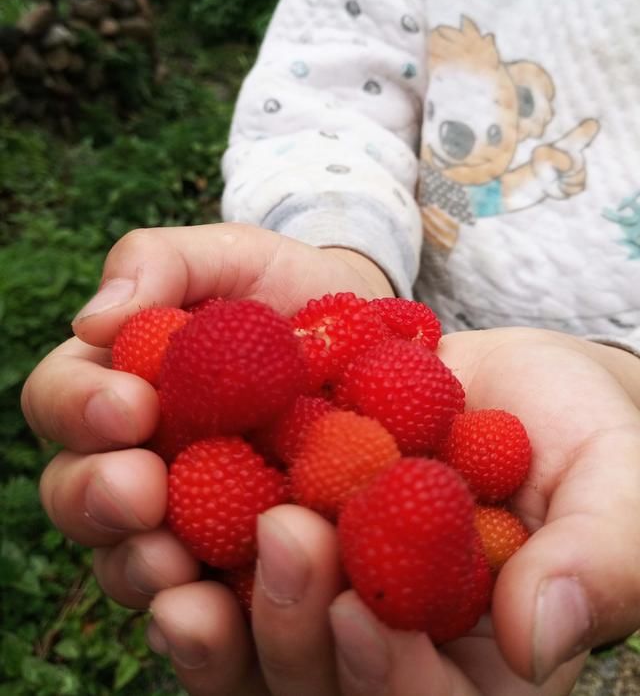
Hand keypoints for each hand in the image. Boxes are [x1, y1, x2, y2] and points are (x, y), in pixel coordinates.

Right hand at [21, 222, 391, 695]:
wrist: (377, 340)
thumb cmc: (289, 292)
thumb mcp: (234, 257)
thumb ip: (161, 264)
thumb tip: (94, 318)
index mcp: (120, 387)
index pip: (63, 399)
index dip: (81, 407)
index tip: (133, 406)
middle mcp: (137, 463)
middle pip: (78, 495)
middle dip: (98, 496)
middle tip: (142, 490)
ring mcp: (187, 522)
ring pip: (129, 564)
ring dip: (141, 567)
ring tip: (175, 560)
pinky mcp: (246, 566)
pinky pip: (211, 608)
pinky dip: (210, 619)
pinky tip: (226, 611)